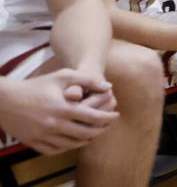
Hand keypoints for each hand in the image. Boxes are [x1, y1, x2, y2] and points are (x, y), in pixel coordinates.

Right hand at [0, 69, 118, 154]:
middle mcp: (55, 125)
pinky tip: (75, 139)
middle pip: (86, 134)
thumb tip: (109, 88)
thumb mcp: (62, 76)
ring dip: (87, 139)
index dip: (108, 118)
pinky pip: (56, 150)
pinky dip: (69, 146)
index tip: (116, 115)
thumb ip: (88, 80)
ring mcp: (44, 136)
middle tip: (107, 125)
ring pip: (73, 144)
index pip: (94, 118)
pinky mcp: (34, 143)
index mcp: (64, 108)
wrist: (6, 100)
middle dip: (101, 130)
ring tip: (94, 132)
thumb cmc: (37, 85)